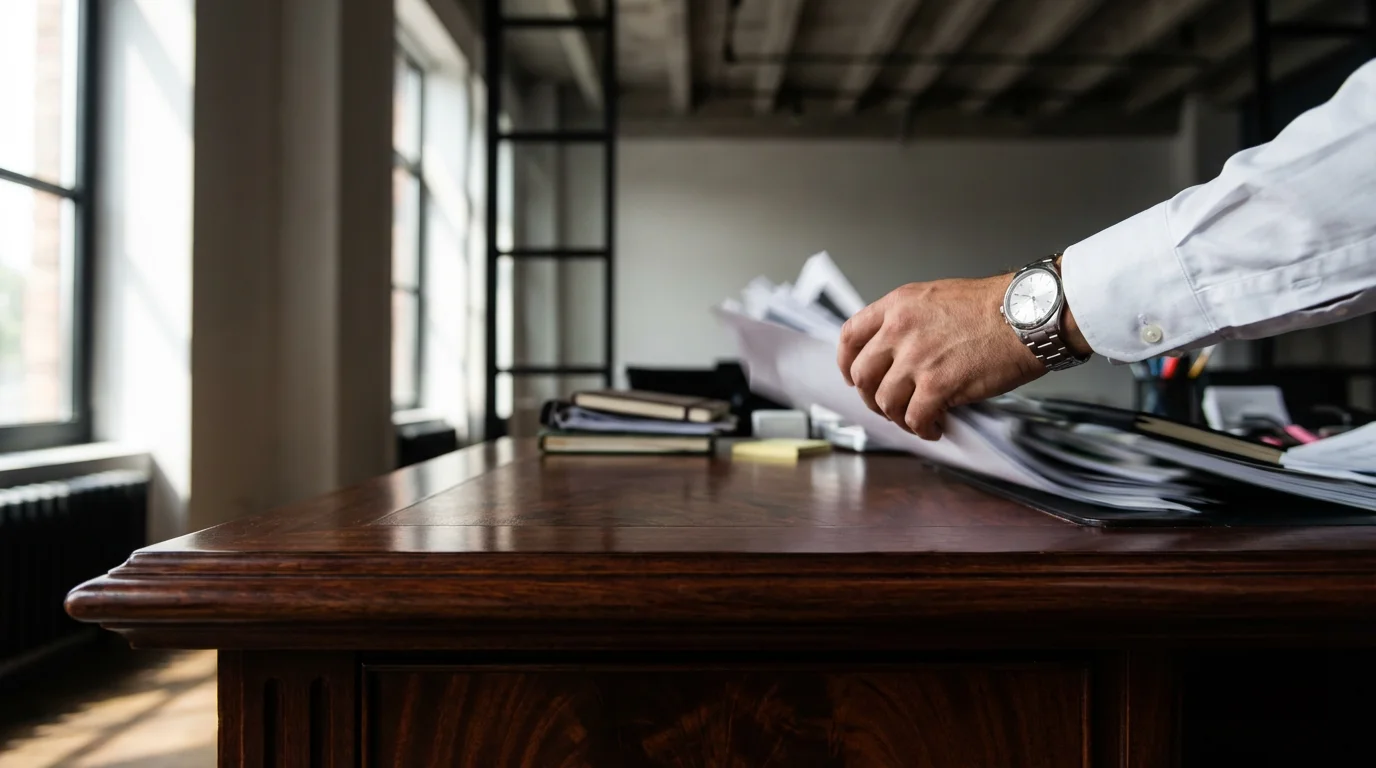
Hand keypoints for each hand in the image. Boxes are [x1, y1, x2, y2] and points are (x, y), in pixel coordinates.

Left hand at [836, 273, 1087, 439]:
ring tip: (917, 419)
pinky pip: (914, 419)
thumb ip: (911, 320)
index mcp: (898, 305)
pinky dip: (922, 429)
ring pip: (885, 402)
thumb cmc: (998, 306)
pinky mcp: (937, 386)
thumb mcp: (939, 297)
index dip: (847, 363)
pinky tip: (935, 427)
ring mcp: (916, 359)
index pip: (851, 335)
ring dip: (898, 417)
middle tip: (888, 406)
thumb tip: (898, 352)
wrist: (1029, 315)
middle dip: (872, 397)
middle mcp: (900, 330)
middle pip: (863, 375)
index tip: (852, 377)